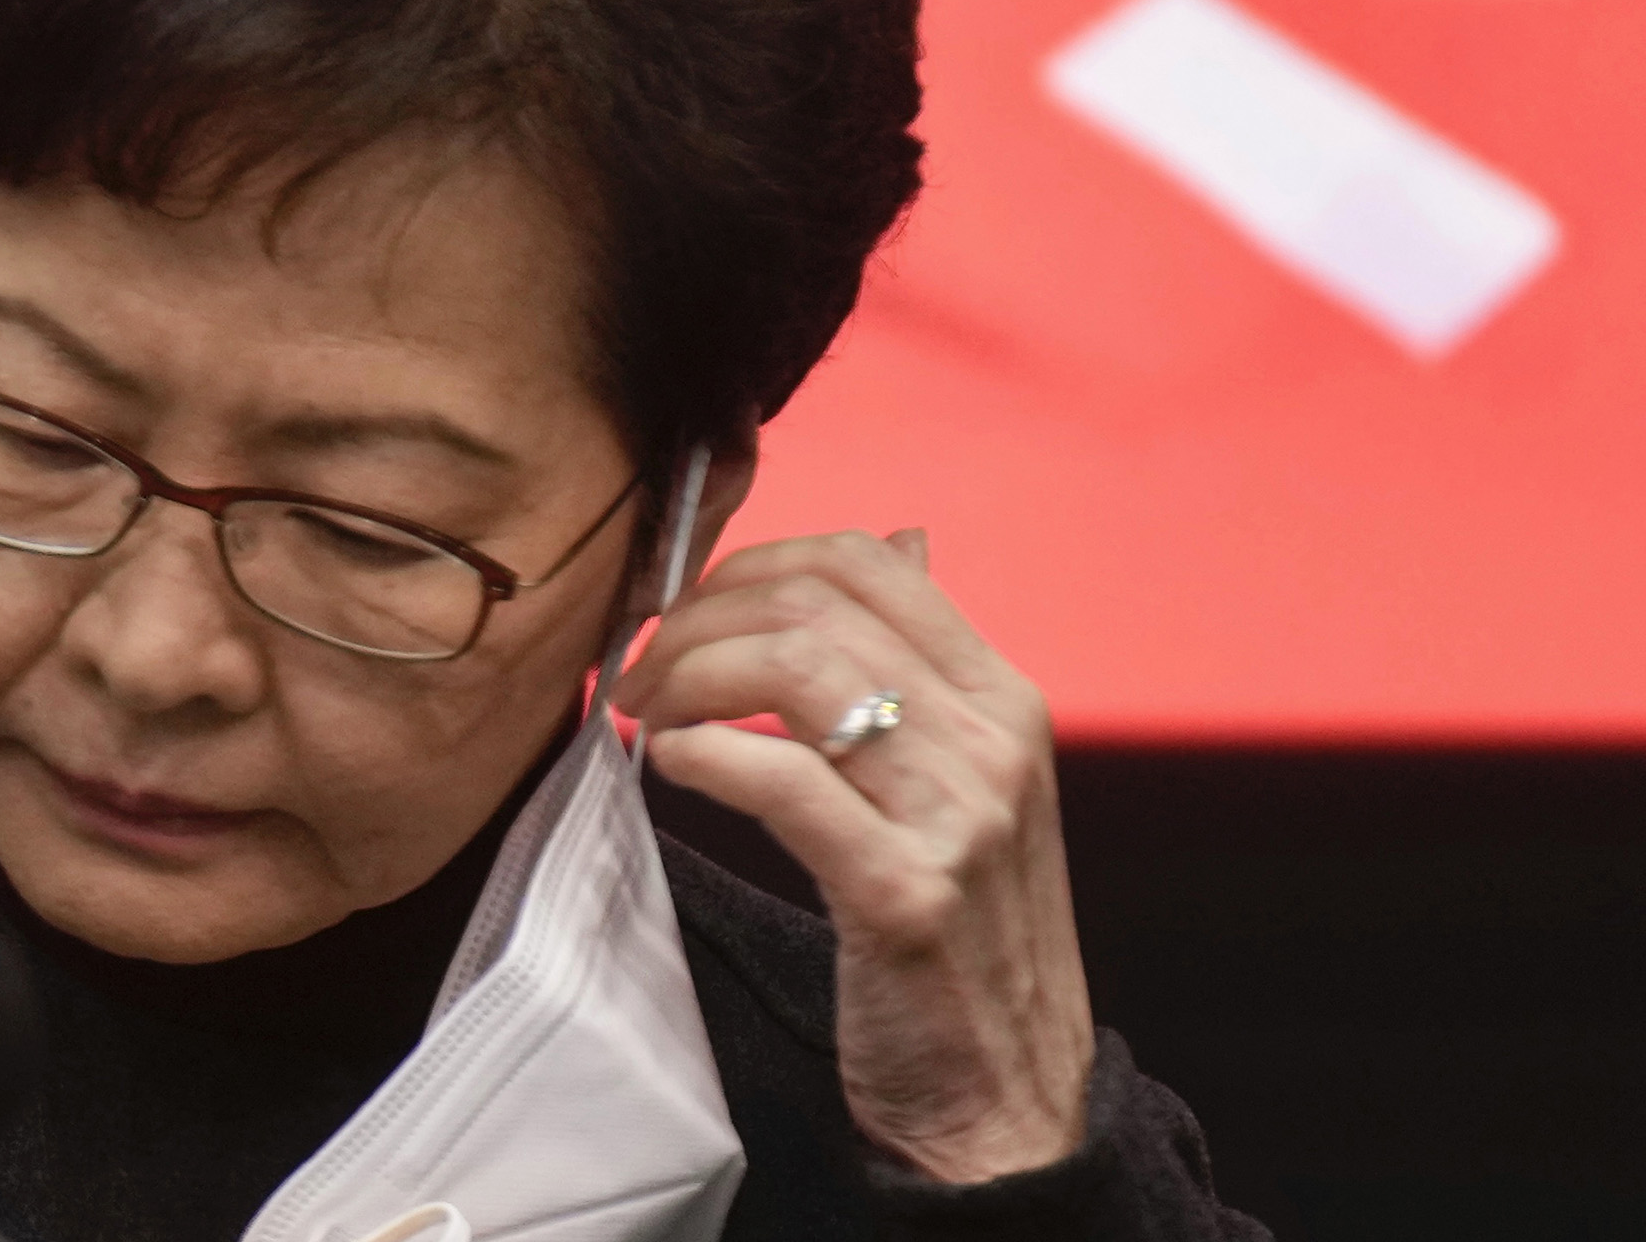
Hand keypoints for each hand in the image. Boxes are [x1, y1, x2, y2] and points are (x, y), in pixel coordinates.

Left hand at [610, 529, 1094, 1182]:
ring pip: (794, 670)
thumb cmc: (964, 934)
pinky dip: (701, 756)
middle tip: (639, 669)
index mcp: (1004, 699)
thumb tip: (902, 544)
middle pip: (813, 607)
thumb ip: (927, 666)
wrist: (1006, 1100)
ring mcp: (958, 816)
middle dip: (695, 621)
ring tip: (645, 715)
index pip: (867, 562)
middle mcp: (993, 742)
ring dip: (686, 677)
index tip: (685, 608)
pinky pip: (780, 778)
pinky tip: (670, 768)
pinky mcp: (905, 894)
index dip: (750, 564)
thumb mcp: (969, 781)